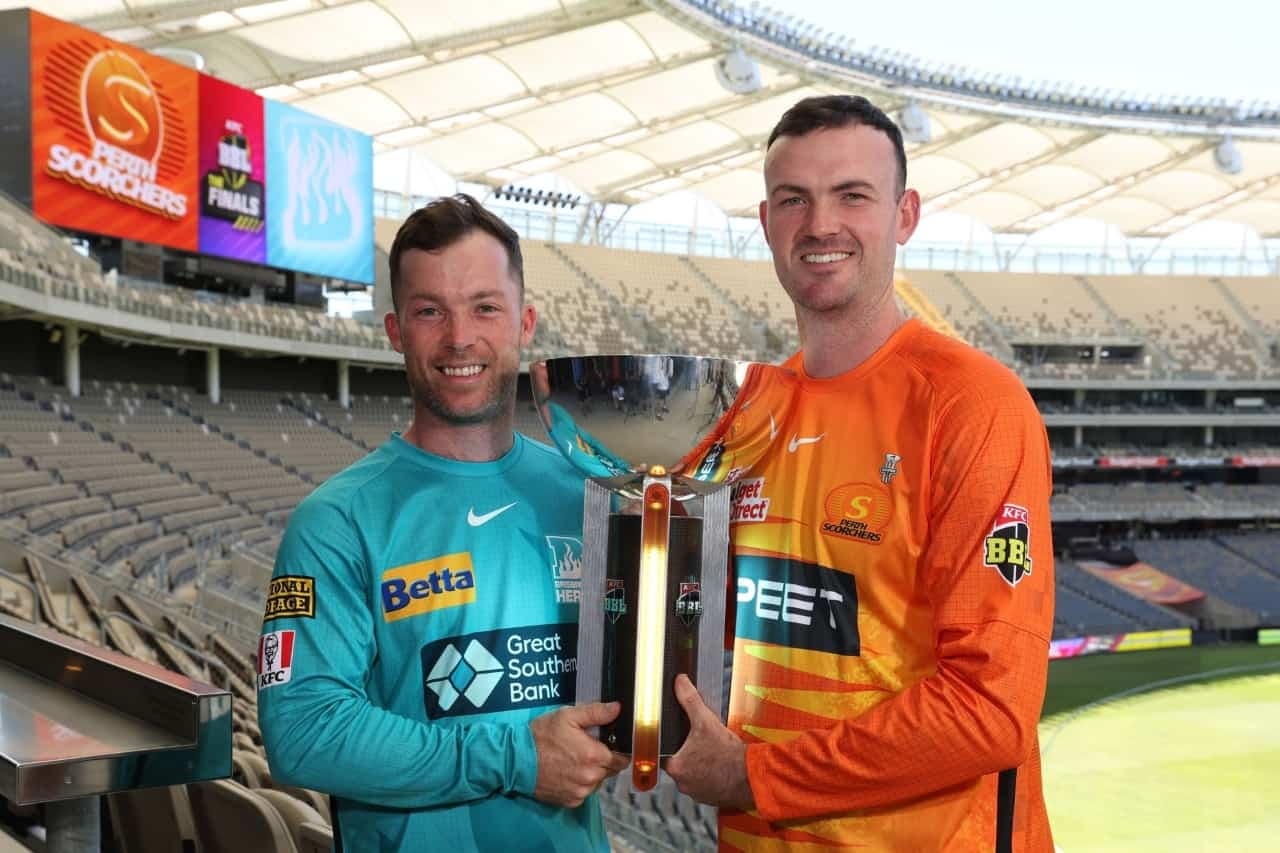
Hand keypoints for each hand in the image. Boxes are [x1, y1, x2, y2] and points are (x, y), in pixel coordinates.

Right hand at [530, 702, 629, 807]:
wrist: (516, 759)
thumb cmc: (540, 736)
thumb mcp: (568, 716)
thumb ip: (596, 712)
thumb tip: (617, 709)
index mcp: (594, 756)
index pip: (622, 758)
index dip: (617, 750)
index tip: (608, 745)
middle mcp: (590, 778)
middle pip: (610, 770)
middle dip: (603, 760)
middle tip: (586, 748)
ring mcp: (580, 792)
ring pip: (597, 782)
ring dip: (592, 773)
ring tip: (573, 759)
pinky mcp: (570, 801)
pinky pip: (584, 793)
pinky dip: (579, 784)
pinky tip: (567, 772)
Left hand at [665, 674, 753, 808]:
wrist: (752, 775)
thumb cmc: (728, 754)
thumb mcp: (706, 721)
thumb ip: (690, 700)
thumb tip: (680, 683)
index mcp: (676, 767)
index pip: (666, 753)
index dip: (677, 743)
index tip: (687, 739)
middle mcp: (684, 785)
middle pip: (681, 765)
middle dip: (692, 754)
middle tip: (704, 745)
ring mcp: (698, 794)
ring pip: (695, 777)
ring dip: (702, 767)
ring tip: (715, 755)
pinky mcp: (712, 799)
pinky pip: (708, 787)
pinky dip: (713, 778)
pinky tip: (722, 768)